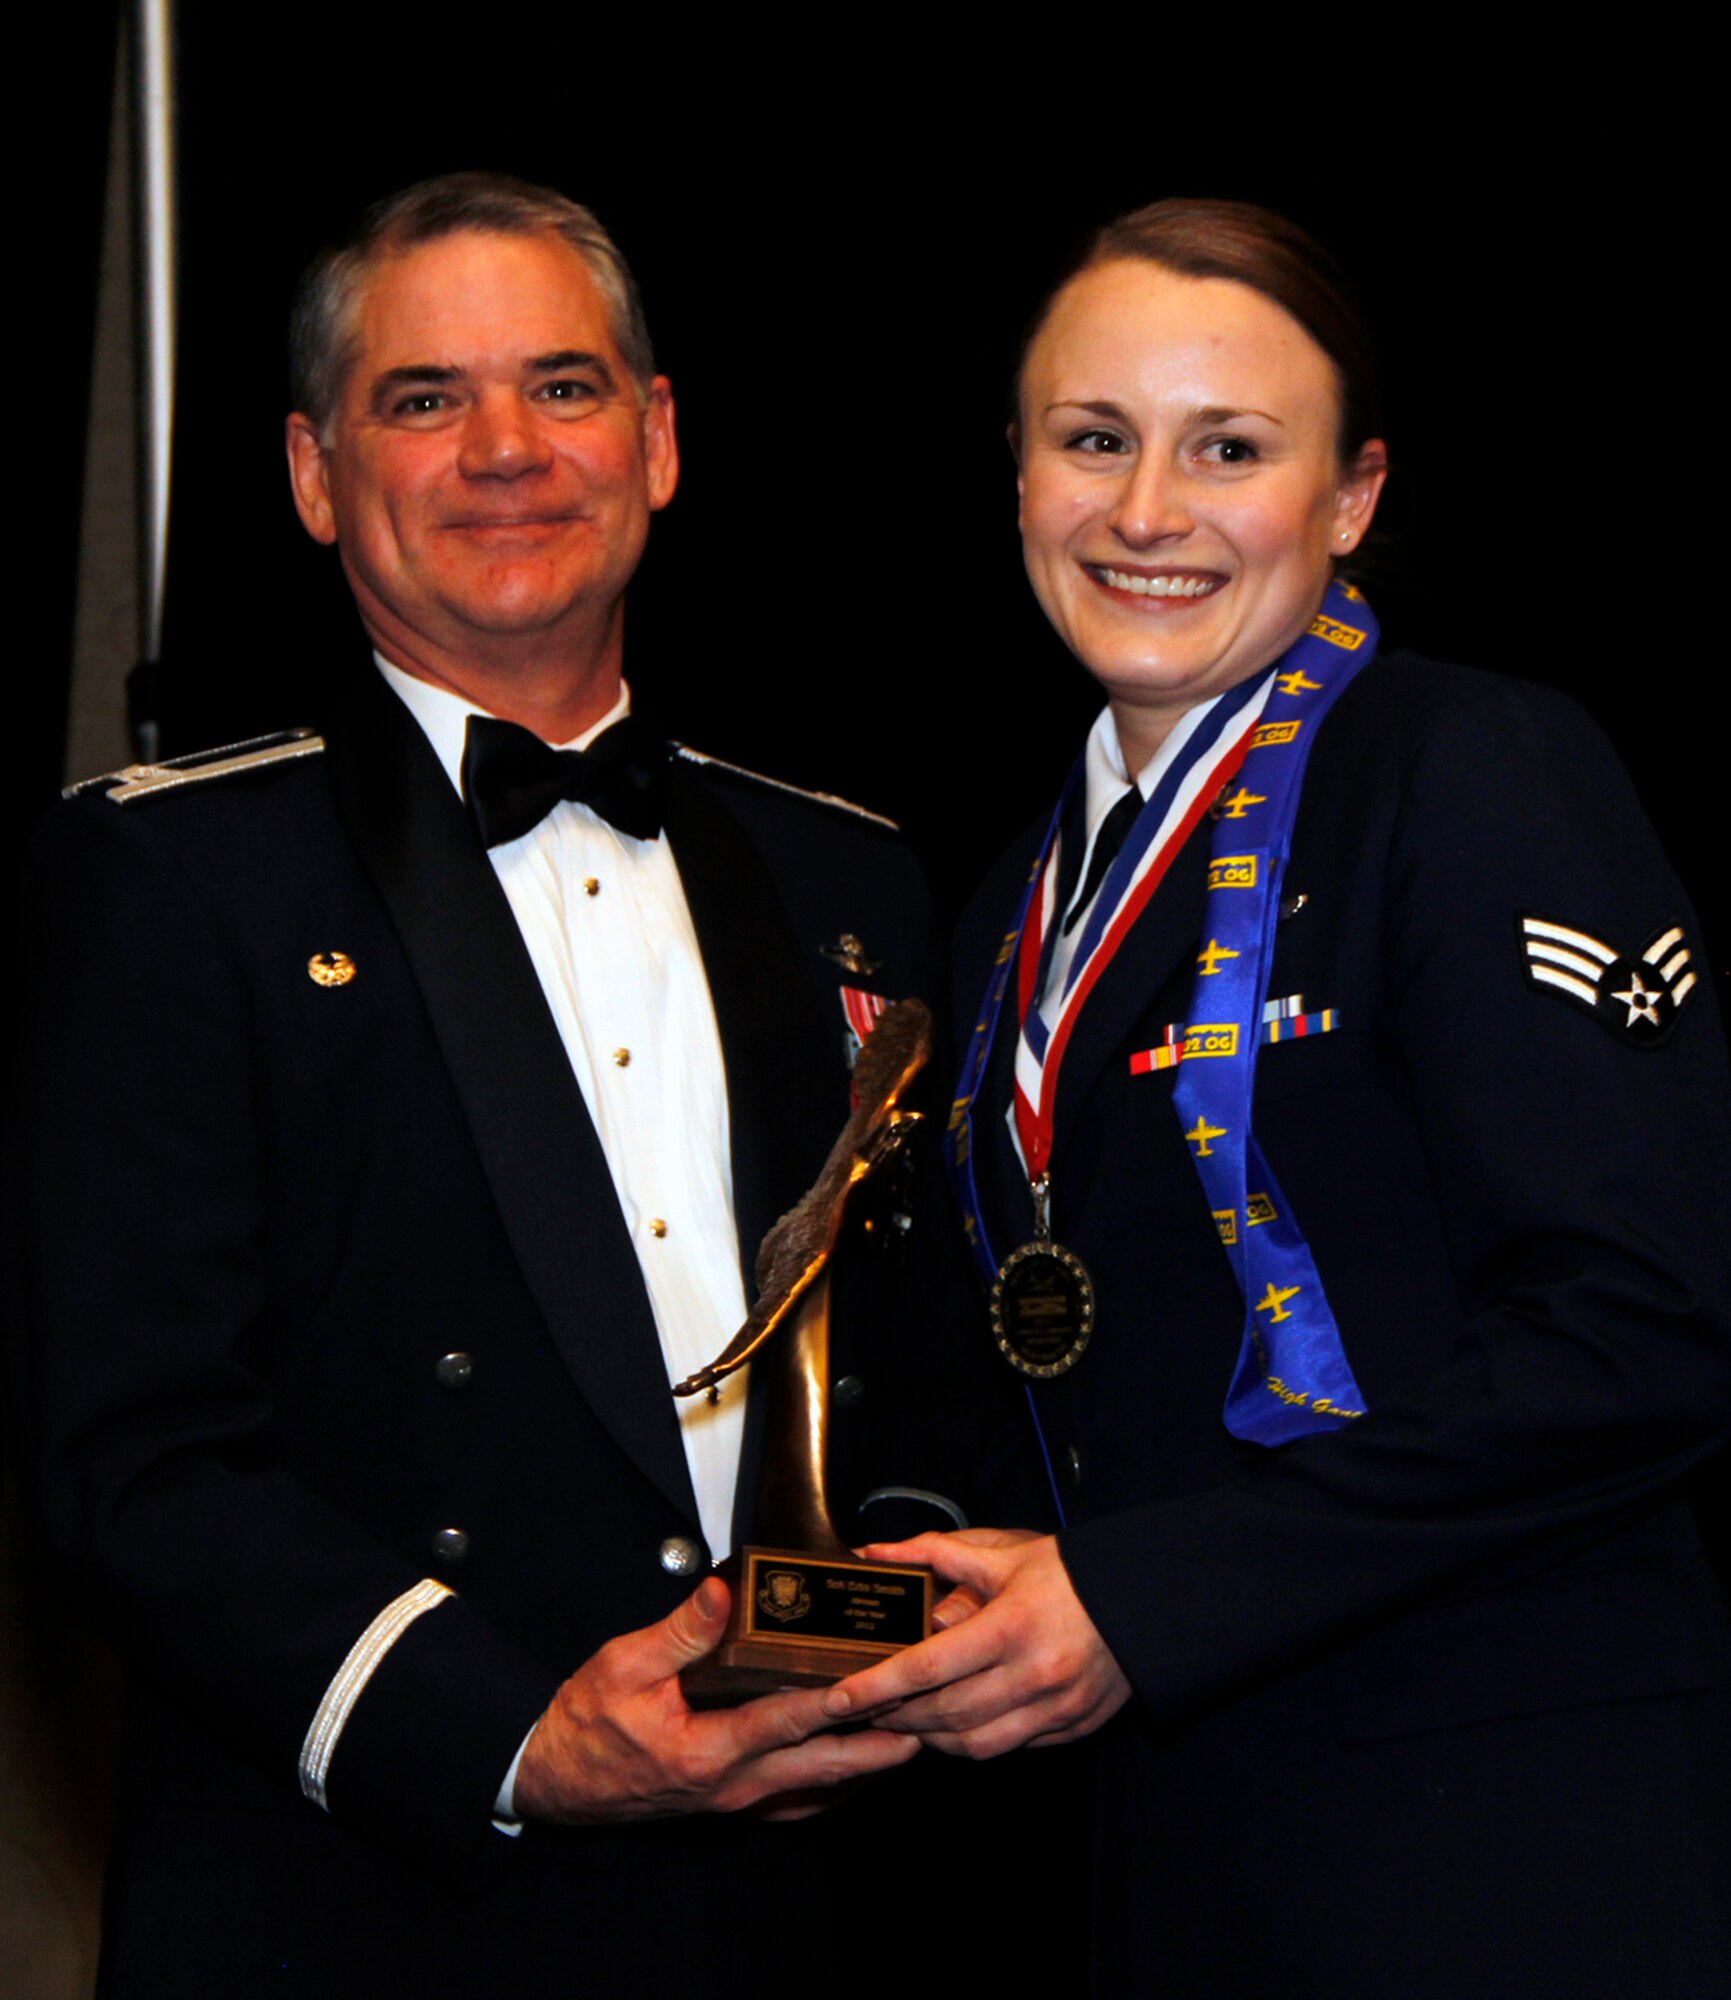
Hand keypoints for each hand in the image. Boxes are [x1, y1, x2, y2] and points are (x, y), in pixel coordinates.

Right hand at [513, 1576, 918, 1824]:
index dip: (834, 1702)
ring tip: (909, 1740)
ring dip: (862, 1766)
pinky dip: (832, 1786)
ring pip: (815, 1788)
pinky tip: (854, 1770)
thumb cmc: (586, 1722)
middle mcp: (731, 1784)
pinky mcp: (731, 1803)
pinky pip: (794, 1803)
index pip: (785, 1722)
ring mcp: (734, 1801)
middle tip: (925, 1722)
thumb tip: (723, 1592)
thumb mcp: (623, 1664)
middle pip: (820, 1766)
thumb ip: (680, 1630)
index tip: (877, 1685)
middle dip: (875, 1746)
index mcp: (707, 1750)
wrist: (555, 1778)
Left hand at [820, 1531, 1129, 1757]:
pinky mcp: (1073, 1727)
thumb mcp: (1003, 1555)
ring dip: (931, 1737)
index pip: (926, 1667)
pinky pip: (1010, 1748)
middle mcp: (1032, 1674)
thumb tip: (876, 1552)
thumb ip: (934, 1552)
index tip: (839, 1698)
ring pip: (974, 1743)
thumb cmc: (1068, 1573)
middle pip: (944, 1712)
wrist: (1145, 1598)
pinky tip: (954, 1726)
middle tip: (864, 1710)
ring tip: (904, 1721)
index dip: (876, 1687)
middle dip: (896, 1716)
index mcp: (1010, 1626)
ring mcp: (1055, 1708)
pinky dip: (974, 1742)